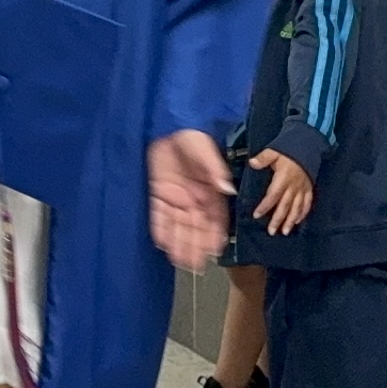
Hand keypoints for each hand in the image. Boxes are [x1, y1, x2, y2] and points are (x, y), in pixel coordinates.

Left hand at [145, 129, 232, 270]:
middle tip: (195, 265)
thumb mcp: (204, 149)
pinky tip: (163, 245)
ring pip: (179, 225)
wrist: (167, 122)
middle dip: (196, 245)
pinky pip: (159, 215)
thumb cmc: (191, 133)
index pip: (215, 217)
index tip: (214, 250)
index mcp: (210, 189)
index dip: (215, 234)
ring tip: (180, 261)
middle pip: (196, 226)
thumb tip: (227, 189)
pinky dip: (161, 229)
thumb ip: (215, 169)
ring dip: (180, 243)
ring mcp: (176, 196)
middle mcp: (194, 197)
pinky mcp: (159, 193)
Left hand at [248, 149, 313, 235]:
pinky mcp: (309, 189)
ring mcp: (303, 189)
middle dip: (278, 219)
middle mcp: (293, 186)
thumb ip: (263, 158)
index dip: (265, 206)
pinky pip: (307, 203)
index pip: (273, 196)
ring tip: (285, 232)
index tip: (257, 215)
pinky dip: (303, 213)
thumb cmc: (288, 149)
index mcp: (283, 179)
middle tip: (272, 231)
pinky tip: (298, 221)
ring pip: (297, 208)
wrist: (308, 145)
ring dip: (290, 220)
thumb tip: (251, 162)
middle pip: (285, 206)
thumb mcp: (274, 151)